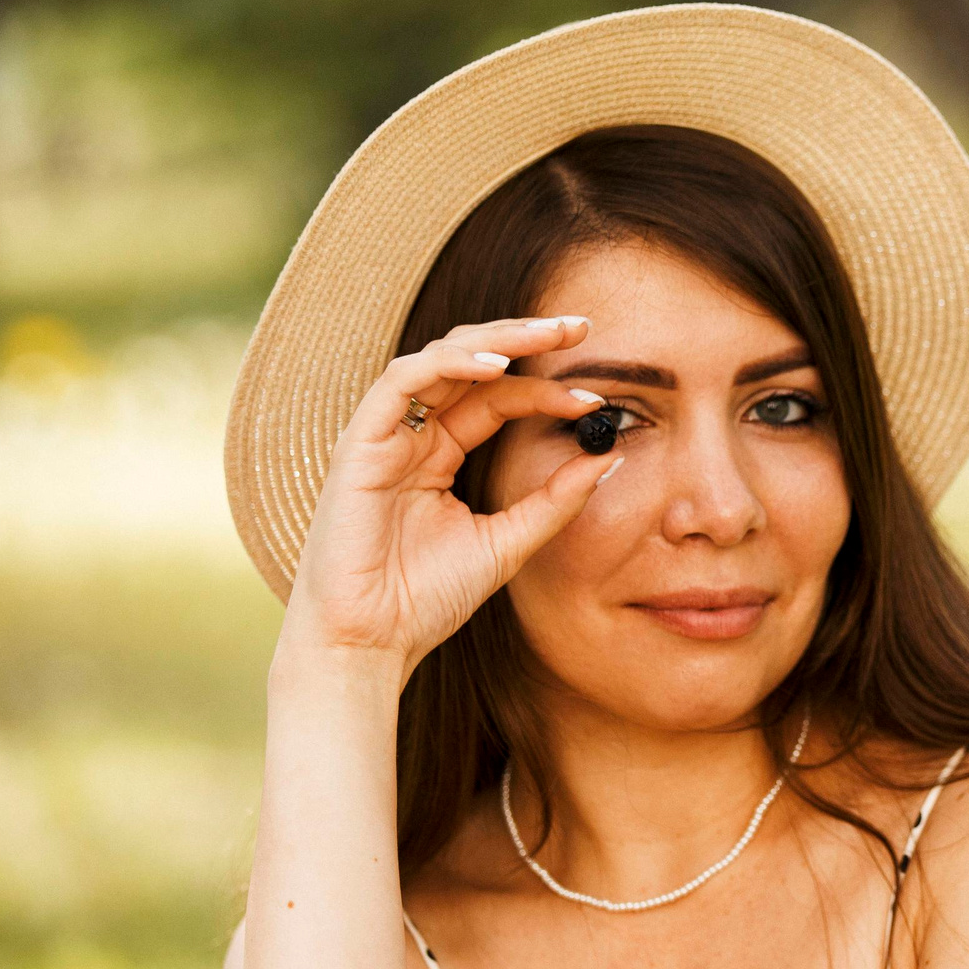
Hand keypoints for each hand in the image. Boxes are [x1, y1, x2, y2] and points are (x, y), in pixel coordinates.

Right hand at [276, 315, 622, 677]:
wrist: (370, 642)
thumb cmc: (426, 599)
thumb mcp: (508, 542)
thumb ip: (556, 500)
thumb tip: (609, 457)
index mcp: (440, 455)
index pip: (498, 400)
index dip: (547, 392)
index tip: (598, 400)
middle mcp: (412, 436)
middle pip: (472, 365)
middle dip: (526, 339)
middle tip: (580, 326)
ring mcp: (384, 436)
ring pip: (440, 359)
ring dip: (496, 339)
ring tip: (548, 335)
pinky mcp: (359, 443)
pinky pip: (403, 382)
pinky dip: (449, 364)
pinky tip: (496, 366)